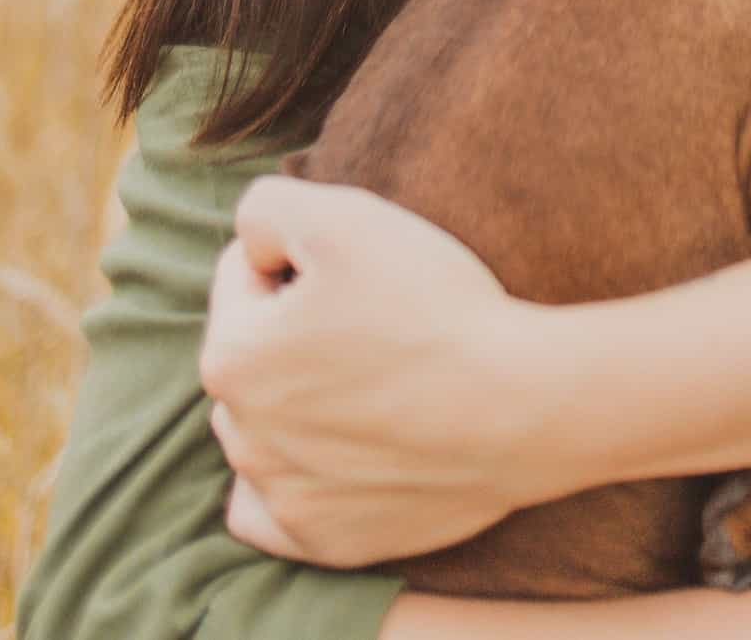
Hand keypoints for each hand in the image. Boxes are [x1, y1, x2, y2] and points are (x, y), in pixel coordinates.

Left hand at [200, 175, 555, 566]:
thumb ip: (265, 209)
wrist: (520, 404)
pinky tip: (338, 451)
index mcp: (230, 356)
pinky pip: (273, 508)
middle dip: (292, 329)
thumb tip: (253, 245)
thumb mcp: (344, 216)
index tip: (360, 269)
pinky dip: (294, 478)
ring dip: (299, 398)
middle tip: (375, 319)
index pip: (243, 274)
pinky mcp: (324, 540)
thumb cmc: (431, 306)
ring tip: (376, 377)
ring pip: (264, 426)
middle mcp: (241, 437)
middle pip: (254, 352)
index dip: (304, 255)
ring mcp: (282, 497)